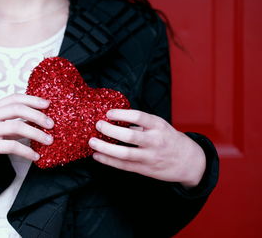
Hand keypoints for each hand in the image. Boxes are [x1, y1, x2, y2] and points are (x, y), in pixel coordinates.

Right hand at [0, 93, 53, 187]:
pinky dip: (26, 151)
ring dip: (36, 134)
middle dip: (38, 115)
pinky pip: (12, 146)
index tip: (48, 104)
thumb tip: (36, 121)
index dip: (33, 99)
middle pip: (18, 109)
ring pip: (17, 127)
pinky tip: (35, 156)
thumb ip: (11, 122)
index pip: (15, 98)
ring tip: (48, 141)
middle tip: (51, 124)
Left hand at [88, 109, 205, 187]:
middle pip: (129, 136)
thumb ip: (140, 124)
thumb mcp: (160, 126)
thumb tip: (115, 119)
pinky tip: (97, 155)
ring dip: (105, 148)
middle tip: (98, 125)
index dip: (122, 114)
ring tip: (92, 142)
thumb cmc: (170, 139)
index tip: (108, 113)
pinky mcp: (145, 169)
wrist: (189, 162)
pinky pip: (123, 166)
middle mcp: (155, 141)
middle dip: (110, 130)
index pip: (139, 117)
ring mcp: (150, 157)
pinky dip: (108, 161)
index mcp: (159, 126)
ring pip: (124, 154)